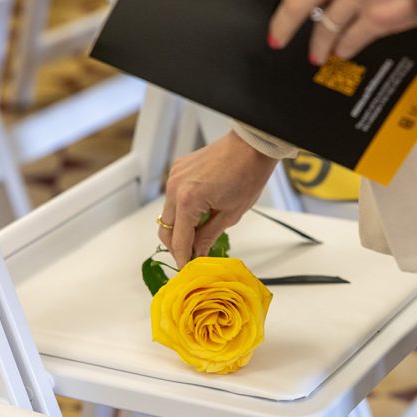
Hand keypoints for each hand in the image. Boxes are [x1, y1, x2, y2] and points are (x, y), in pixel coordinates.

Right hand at [159, 131, 278, 267]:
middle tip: (191, 257)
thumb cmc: (247, 175)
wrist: (251, 146)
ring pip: (167, 213)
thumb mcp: (230, 215)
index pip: (179, 240)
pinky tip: (198, 215)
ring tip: (197, 237)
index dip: (183, 259)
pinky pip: (173, 197)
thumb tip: (197, 254)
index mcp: (188, 200)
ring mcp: (174, 176)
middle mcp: (175, 187)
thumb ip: (208, 236)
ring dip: (179, 228)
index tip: (187, 270)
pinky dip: (181, 210)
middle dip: (177, 246)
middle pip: (166, 229)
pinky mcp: (178, 169)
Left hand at [268, 0, 416, 64]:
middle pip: (299, 2)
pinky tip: (343, 51)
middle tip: (278, 38)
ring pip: (327, 25)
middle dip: (284, 24)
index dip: (286, 5)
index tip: (278, 13)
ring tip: (317, 52)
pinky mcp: (381, 18)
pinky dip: (346, 47)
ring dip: (320, 41)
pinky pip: (354, 39)